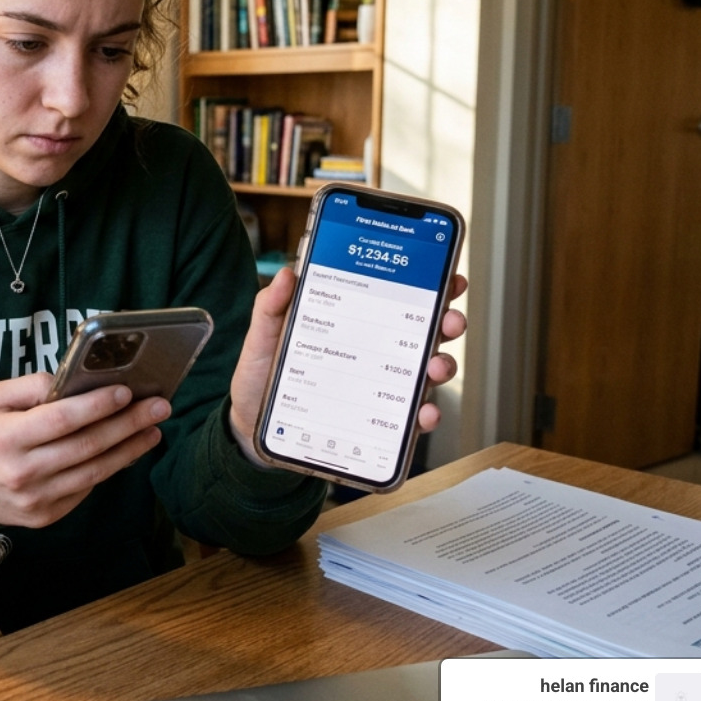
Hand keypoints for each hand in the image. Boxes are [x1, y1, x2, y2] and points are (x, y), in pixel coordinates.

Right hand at [0, 373, 170, 527]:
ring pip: (94, 472)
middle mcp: (21, 473)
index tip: (125, 391)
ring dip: (129, 449)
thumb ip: (29, 386)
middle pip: (85, 446)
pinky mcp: (46, 516)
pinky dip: (110, 467)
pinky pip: (86, 488)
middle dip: (127, 423)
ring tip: (153, 429)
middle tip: (158, 406)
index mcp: (5, 439)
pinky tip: (127, 449)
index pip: (59, 420)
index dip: (95, 406)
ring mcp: (36, 499)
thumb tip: (69, 381)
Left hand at [228, 268, 468, 462]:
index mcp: (353, 326)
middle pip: (423, 333)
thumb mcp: (264, 338)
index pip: (396, 300)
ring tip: (435, 365)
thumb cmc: (262, 377)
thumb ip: (272, 306)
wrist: (251, 427)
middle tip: (449, 320)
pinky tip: (423, 411)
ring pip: (426, 373)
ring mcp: (379, 388)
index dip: (427, 285)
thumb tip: (289, 273)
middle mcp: (374, 354)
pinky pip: (409, 419)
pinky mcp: (377, 423)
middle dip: (446, 322)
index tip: (446, 275)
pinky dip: (424, 414)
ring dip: (442, 366)